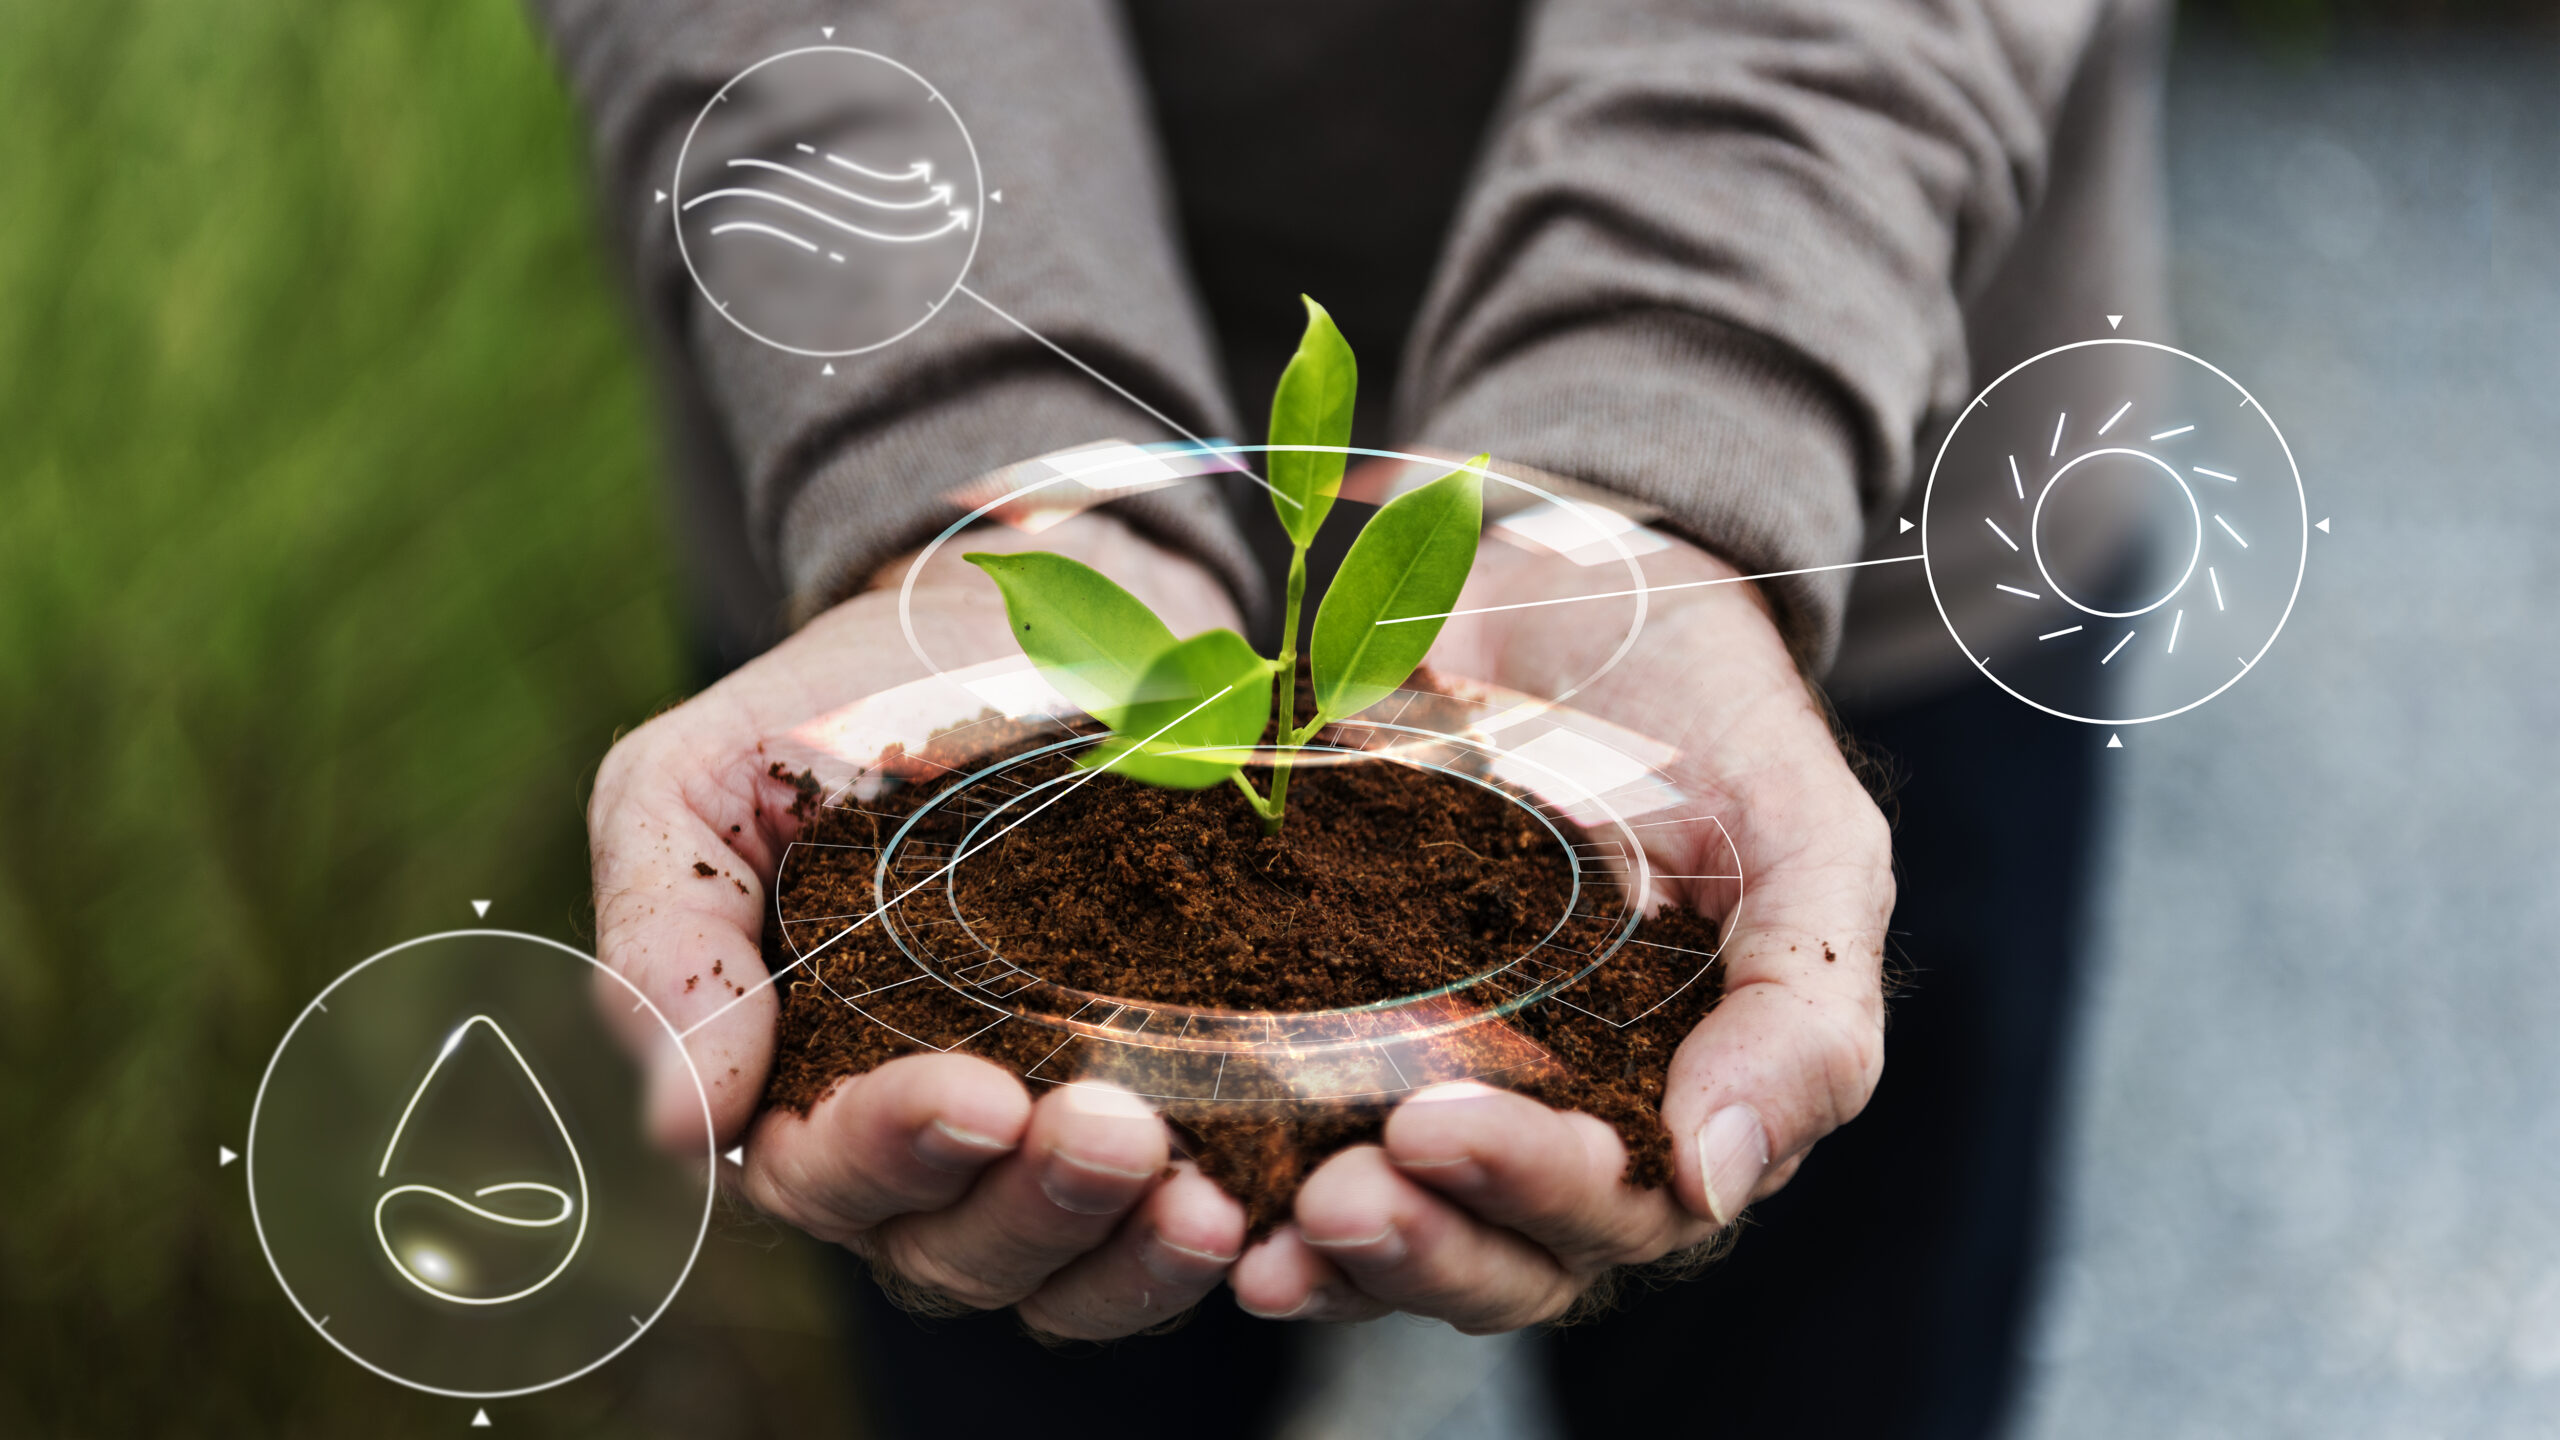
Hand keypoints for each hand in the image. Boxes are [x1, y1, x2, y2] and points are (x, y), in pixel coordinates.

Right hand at [587, 510, 1251, 1337]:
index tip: (976, 1092)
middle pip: (956, 1250)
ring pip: (1070, 1271)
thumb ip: (667, 945)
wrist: (1008, 630)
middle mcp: (917, 1154)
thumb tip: (682, 1128)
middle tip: (1113, 1131)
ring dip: (1131, 1252)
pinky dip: (1212, 1238)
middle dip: (1033, 1206)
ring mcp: (1040, 1150)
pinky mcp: (1161, 1120)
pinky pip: (1174, 1231)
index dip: (895, 1151)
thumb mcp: (696, 790)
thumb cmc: (829, 715)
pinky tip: (1262, 1208)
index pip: (825, 1173)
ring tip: (1203, 1201)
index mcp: (790, 1091)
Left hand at [1228, 527, 1892, 1330]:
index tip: (1436, 1126)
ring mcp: (1449, 1084)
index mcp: (1681, 1111)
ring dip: (1333, 1254)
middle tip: (1338, 1196)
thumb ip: (1803, 1014)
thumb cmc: (1721, 723)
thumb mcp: (1809, 845)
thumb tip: (1713, 1185)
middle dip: (1418, 1244)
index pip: (1614, 1212)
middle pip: (1497, 1256)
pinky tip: (1195, 1191)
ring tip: (1261, 1234)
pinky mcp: (1344, 1027)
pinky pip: (1296, 1139)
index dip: (1528, 1192)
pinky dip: (1253, 1181)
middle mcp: (1563, 1129)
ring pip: (1398, 1228)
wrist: (1589, 593)